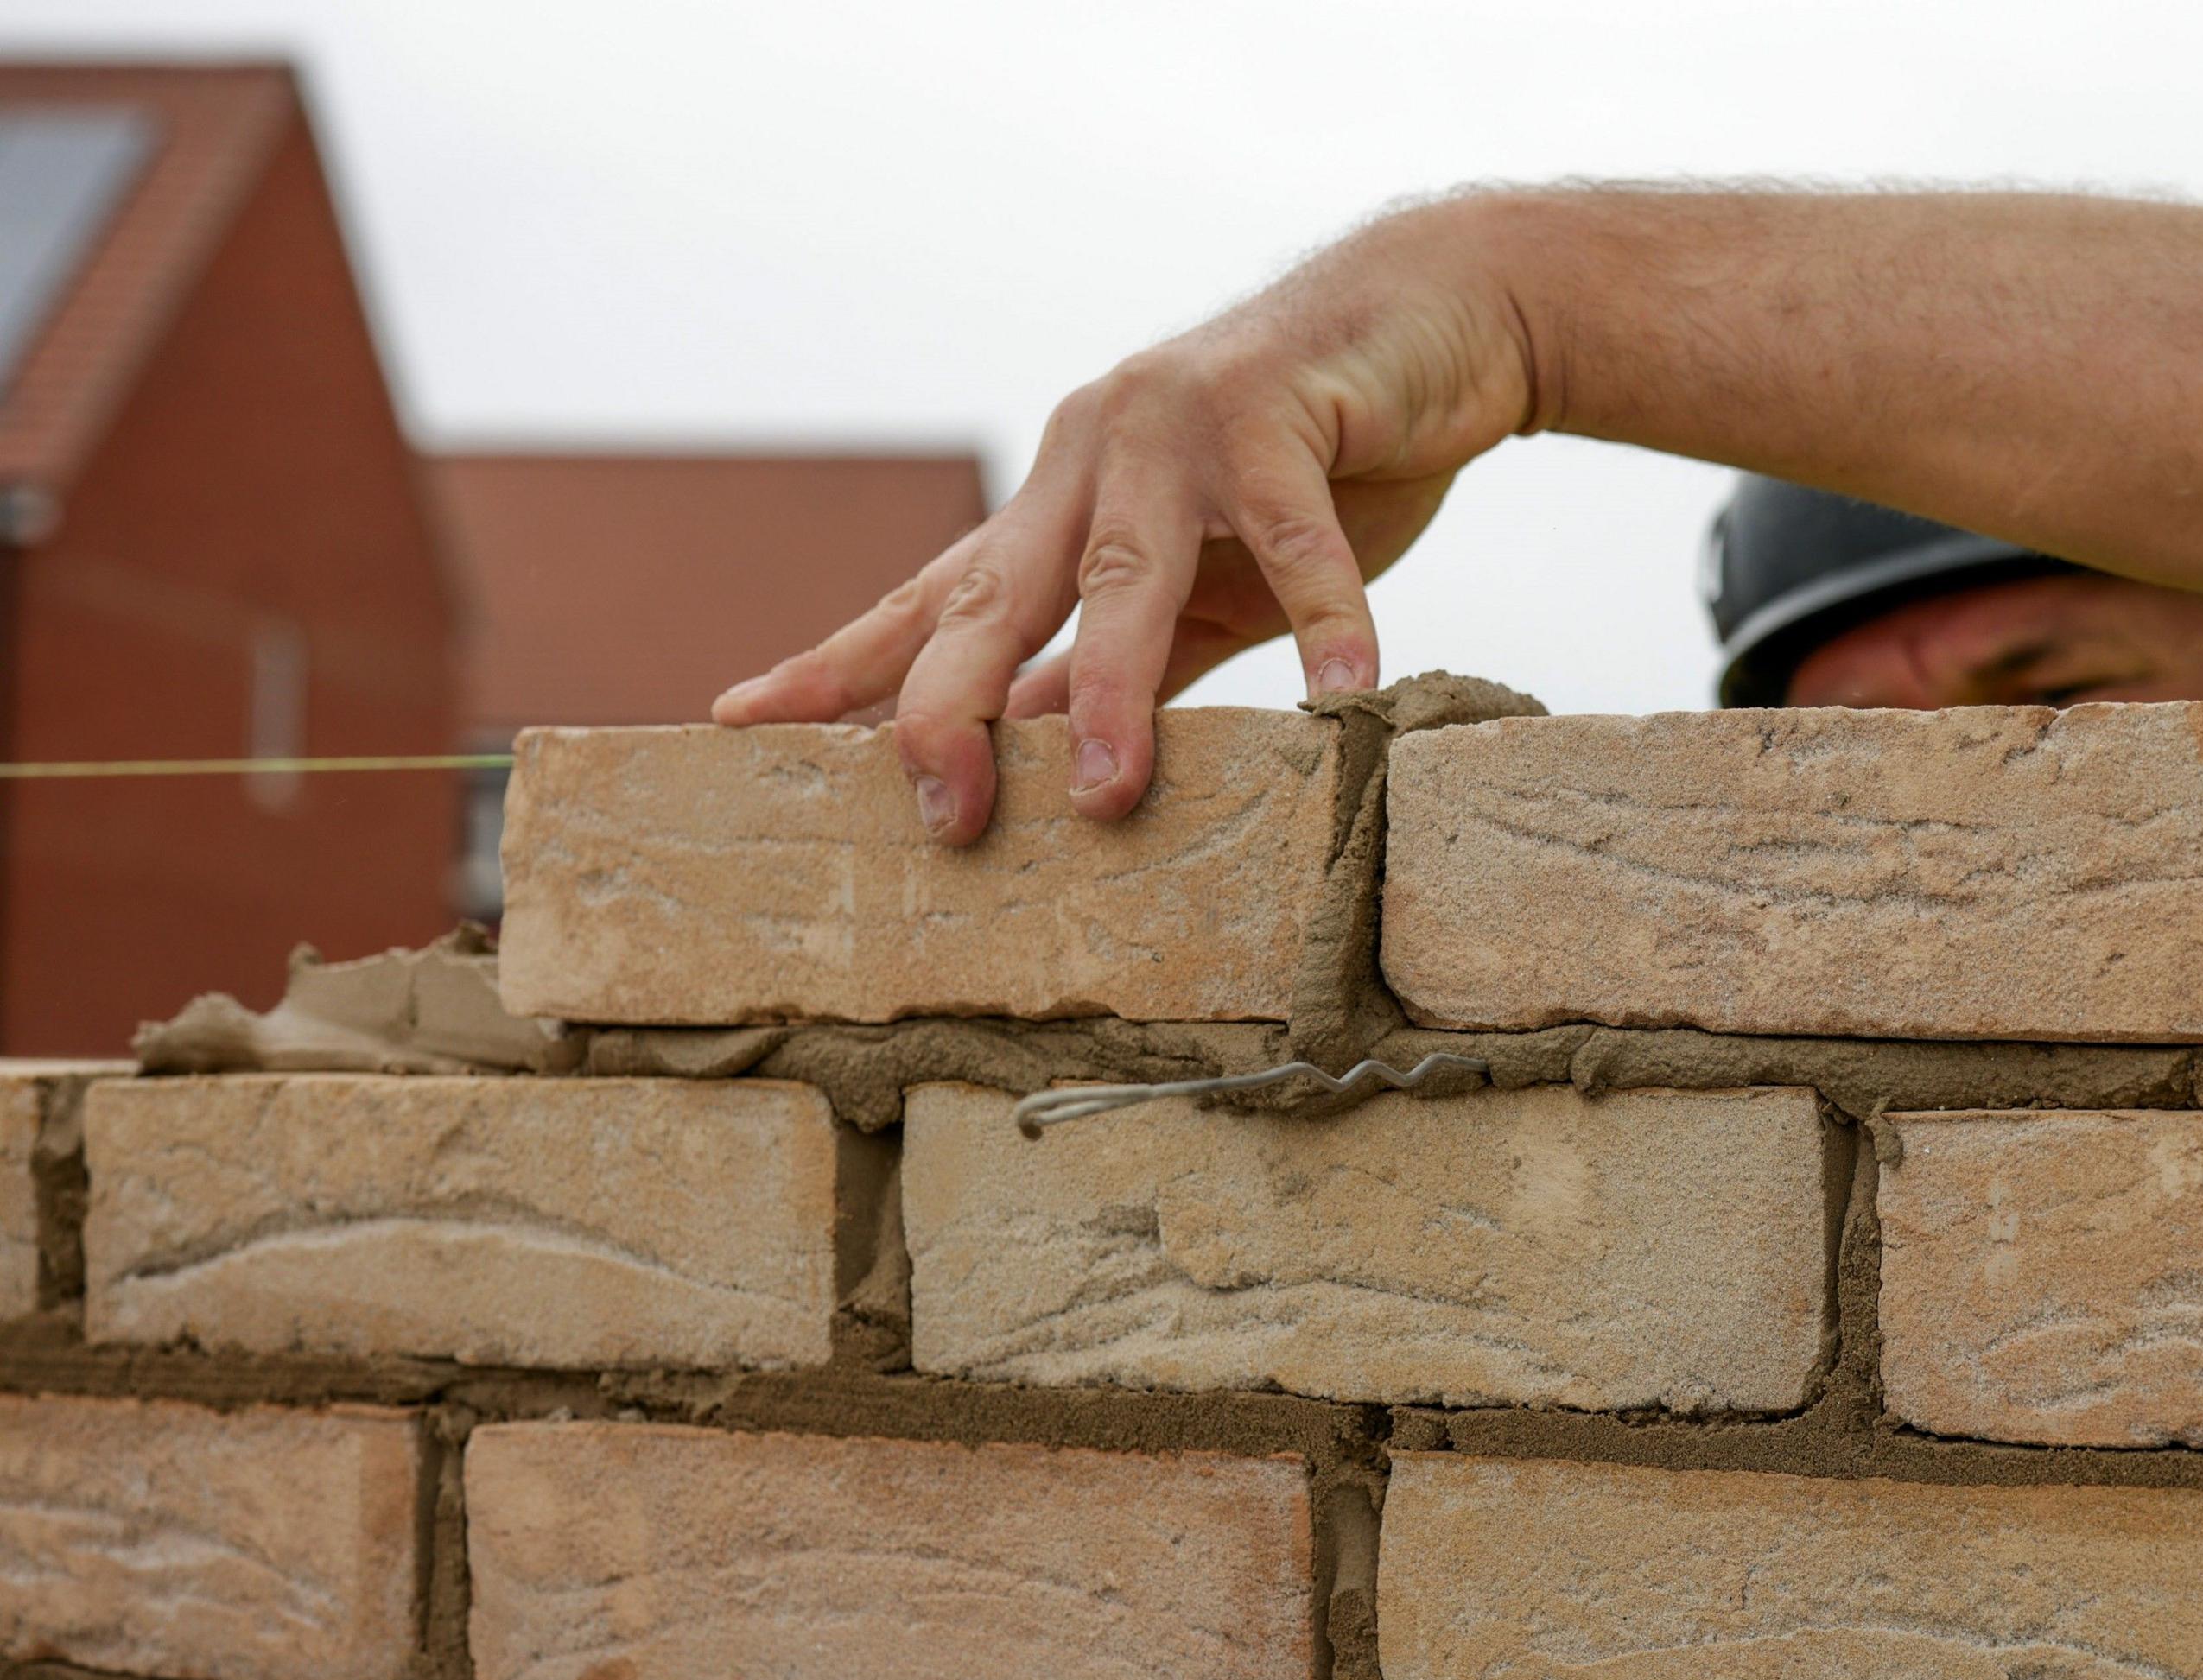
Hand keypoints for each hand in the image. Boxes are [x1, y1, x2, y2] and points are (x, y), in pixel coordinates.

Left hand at [712, 202, 1539, 841]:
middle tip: (938, 811)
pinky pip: (1301, 537)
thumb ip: (1130, 662)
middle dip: (950, 704)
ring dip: (1113, 691)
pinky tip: (1342, 695)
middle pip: (997, 594)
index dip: (839, 661)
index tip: (740, 721)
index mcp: (1061, 497)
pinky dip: (1326, 618)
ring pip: (1125, 575)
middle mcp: (1093, 451)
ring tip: (1108, 796)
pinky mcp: (1285, 410)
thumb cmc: (1318, 457)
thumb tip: (1042, 762)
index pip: (934, 594)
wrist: (1433, 314)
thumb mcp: (1207, 580)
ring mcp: (1181, 425)